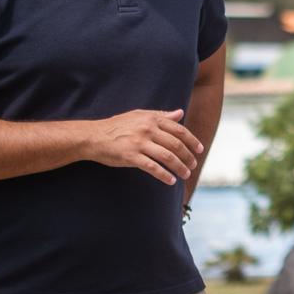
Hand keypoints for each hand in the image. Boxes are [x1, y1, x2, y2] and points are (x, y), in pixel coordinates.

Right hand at [86, 109, 203, 184]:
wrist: (94, 136)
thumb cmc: (118, 126)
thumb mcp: (139, 116)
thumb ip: (161, 115)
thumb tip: (180, 113)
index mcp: (152, 119)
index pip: (179, 130)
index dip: (192, 140)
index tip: (200, 150)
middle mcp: (147, 130)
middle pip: (176, 144)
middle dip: (188, 156)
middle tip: (193, 165)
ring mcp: (139, 143)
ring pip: (167, 156)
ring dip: (179, 167)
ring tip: (186, 174)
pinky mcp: (130, 156)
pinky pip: (152, 167)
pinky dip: (164, 175)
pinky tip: (171, 181)